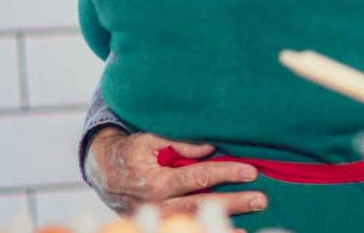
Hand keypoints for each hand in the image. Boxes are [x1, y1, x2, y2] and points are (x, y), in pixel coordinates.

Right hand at [85, 127, 265, 217]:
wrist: (103, 173)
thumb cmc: (130, 152)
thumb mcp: (149, 139)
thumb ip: (179, 143)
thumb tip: (210, 147)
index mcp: (156, 181)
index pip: (199, 177)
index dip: (226, 173)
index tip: (250, 172)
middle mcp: (157, 204)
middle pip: (201, 204)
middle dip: (233, 203)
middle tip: (260, 199)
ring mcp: (156, 218)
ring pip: (192, 221)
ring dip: (220, 224)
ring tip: (246, 229)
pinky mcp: (155, 224)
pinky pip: (181, 229)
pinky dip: (201, 231)